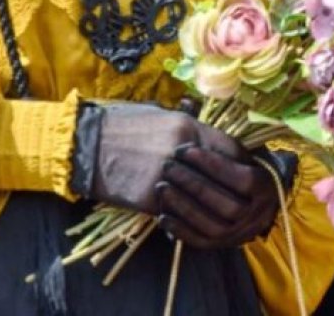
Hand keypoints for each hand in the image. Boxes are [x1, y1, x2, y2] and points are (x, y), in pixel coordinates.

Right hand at [87, 102, 240, 215]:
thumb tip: (209, 140)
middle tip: (243, 195)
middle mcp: (181, 152)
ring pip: (203, 197)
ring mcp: (166, 177)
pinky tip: (193, 217)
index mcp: (187, 127)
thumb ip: (188, 126)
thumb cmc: (123, 124)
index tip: (247, 168)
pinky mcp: (150, 198)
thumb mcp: (161, 115)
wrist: (87, 145)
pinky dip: (186, 215)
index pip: (229, 148)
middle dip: (233, 187)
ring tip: (224, 210)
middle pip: (221, 175)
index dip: (241, 160)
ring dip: (213, 204)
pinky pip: (177, 210)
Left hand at [155, 145, 284, 248]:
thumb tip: (195, 136)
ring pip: (213, 226)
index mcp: (267, 189)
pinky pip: (199, 242)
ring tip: (161, 187)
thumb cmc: (239, 168)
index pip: (243, 179)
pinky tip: (162, 215)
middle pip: (228, 205)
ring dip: (184, 207)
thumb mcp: (240, 155)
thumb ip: (225, 149)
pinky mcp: (220, 246)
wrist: (251, 201)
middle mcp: (257, 216)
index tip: (186, 150)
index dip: (214, 165)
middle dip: (194, 184)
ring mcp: (239, 235)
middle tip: (168, 166)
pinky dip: (180, 230)